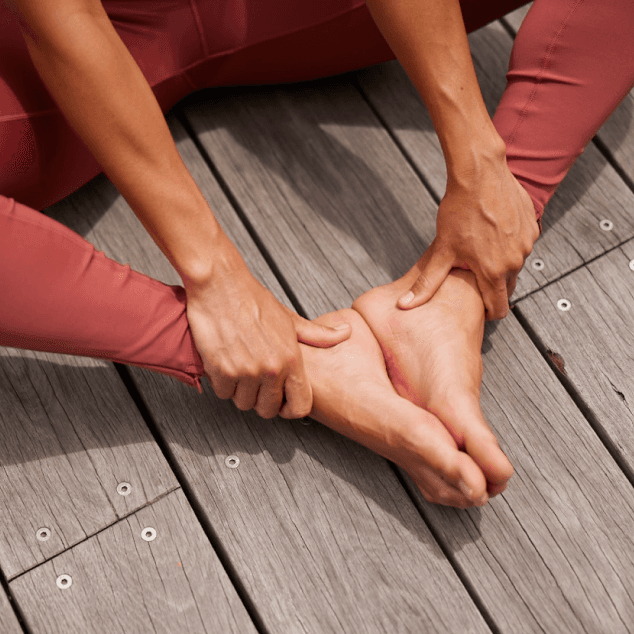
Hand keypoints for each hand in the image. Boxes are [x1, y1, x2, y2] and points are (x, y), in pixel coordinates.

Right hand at [184, 246, 351, 418]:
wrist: (220, 284)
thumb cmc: (252, 299)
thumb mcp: (290, 318)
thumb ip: (317, 334)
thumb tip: (345, 333)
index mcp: (291, 359)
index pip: (300, 406)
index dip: (290, 409)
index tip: (282, 403)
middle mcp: (271, 368)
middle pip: (267, 410)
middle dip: (261, 399)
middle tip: (255, 382)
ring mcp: (246, 371)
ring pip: (243, 403)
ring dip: (239, 391)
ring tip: (240, 368)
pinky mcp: (222, 370)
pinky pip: (223, 393)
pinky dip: (221, 383)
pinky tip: (225, 364)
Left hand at [397, 160, 539, 319]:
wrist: (479, 174)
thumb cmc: (460, 210)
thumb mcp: (442, 250)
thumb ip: (427, 283)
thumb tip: (406, 305)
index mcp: (494, 272)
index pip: (498, 308)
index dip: (487, 312)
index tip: (477, 307)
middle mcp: (515, 260)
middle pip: (507, 287)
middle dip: (492, 287)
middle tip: (474, 274)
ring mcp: (527, 243)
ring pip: (515, 265)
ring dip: (501, 263)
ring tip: (481, 249)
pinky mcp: (532, 226)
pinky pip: (522, 244)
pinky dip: (510, 244)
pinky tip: (493, 232)